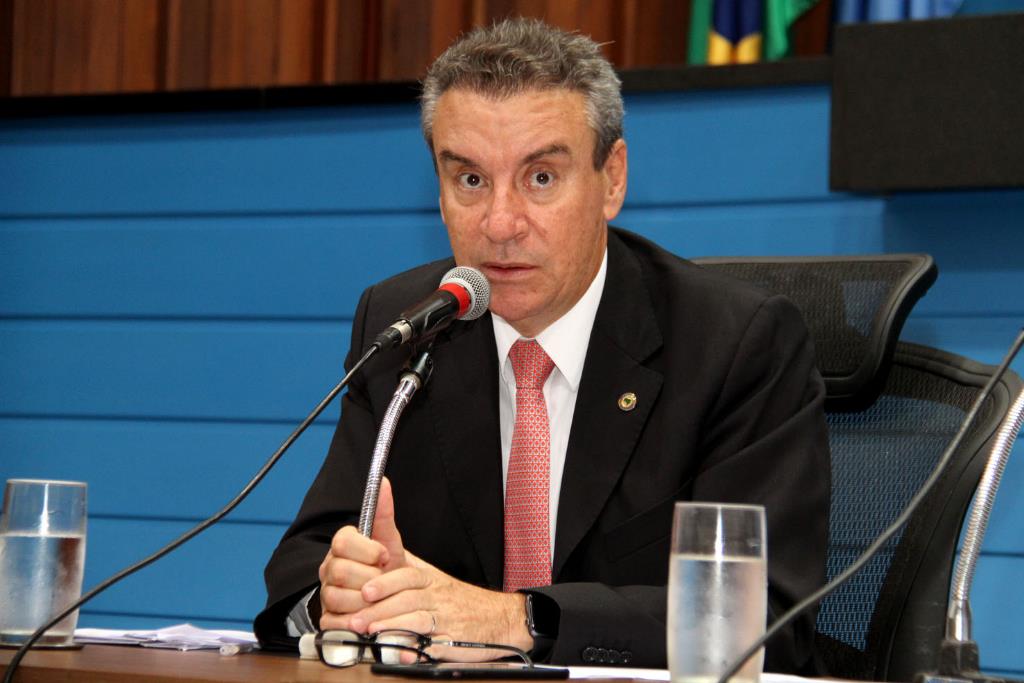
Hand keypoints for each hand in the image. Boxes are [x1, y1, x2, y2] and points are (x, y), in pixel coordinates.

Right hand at [318, 477, 407, 629]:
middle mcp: (329, 568)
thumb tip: (384, 482)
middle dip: (369, 577)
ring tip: (378, 597)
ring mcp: (325, 593)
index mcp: (341, 547)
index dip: (368, 551)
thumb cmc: (386, 569)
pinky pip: (334, 621)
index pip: (342, 542)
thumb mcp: (389, 540)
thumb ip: (384, 512)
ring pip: (337, 597)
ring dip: (365, 600)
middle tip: (382, 579)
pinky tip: (369, 615)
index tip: (384, 556)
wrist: (389, 597)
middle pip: (340, 571)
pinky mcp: (326, 618)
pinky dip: (355, 620)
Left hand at [352, 552, 532, 660]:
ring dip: (391, 626)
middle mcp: (437, 596)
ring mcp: (446, 619)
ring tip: (371, 633)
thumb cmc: (459, 599)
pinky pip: (433, 644)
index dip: (386, 582)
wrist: (500, 616)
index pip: (407, 575)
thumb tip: (373, 551)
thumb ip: (403, 567)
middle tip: (357, 618)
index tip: (365, 590)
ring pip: (417, 619)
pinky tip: (400, 651)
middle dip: (380, 608)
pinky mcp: (452, 641)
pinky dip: (415, 648)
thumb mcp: (432, 576)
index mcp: (430, 579)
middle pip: (408, 597)